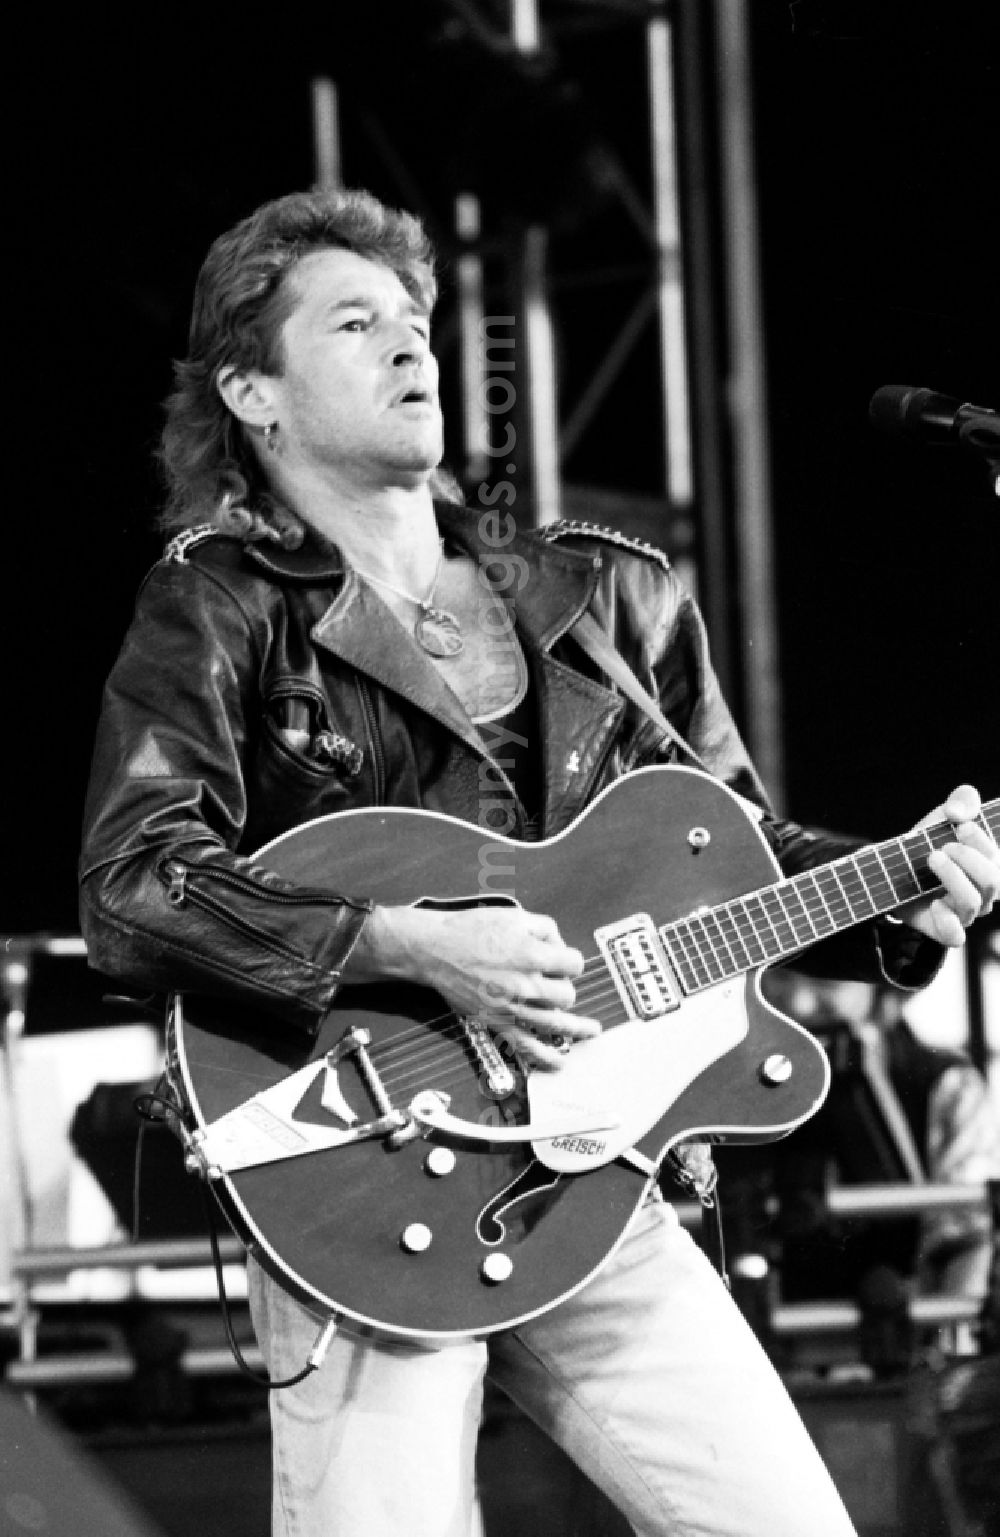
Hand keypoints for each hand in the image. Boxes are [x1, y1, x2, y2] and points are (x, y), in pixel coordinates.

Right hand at [345, 903, 601, 1069]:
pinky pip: (526, 1046)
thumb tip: (559, 943)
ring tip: (591, 1031)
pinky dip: (545, 1057)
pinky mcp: (497, 1021)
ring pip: (556, 1024)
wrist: (435, 949)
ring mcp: (512, 1006)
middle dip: (565, 986)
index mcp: (532, 955)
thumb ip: (544, 928)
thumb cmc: (469, 930)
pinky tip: (559, 1061)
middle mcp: (525, 984)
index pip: (574, 964)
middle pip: (567, 994)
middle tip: (556, 982)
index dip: (571, 960)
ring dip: (577, 1028)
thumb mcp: (513, 915)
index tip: (564, 960)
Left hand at [898, 784, 998, 946]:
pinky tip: (934, 904)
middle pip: (993, 882)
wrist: (891, 872)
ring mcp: (964, 913)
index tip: (960, 825)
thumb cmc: (926, 846)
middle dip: (968, 859)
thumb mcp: (943, 817)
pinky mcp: (943, 929)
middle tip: (942, 847)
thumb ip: (961, 802)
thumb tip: (959, 811)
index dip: (981, 840)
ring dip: (953, 878)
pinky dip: (947, 921)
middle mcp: (982, 893)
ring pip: (973, 904)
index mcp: (989, 866)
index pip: (997, 858)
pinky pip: (956, 936)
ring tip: (931, 859)